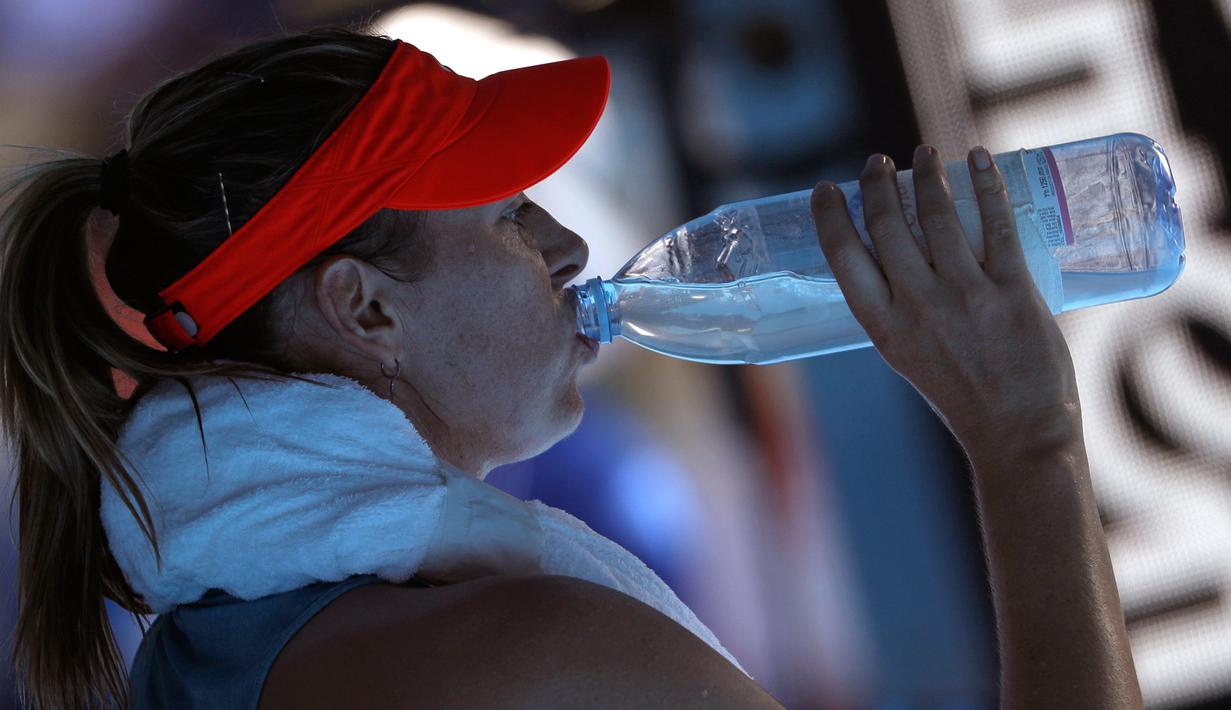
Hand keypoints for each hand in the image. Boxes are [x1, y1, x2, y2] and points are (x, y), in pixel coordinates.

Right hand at [810, 145, 1080, 459]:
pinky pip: (997, 224)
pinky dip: (986, 185)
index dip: (831, 217)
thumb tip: (899, 253)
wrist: (1018, 433)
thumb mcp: (907, 356)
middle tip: (878, 162)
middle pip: (887, 226)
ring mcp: (966, 296)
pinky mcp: (1012, 290)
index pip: (843, 258)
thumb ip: (898, 310)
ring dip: (927, 175)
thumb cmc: (960, 396)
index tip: (827, 189)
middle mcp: (917, 306)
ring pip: (938, 216)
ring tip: (924, 154)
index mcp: (883, 327)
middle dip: (878, 184)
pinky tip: (979, 159)